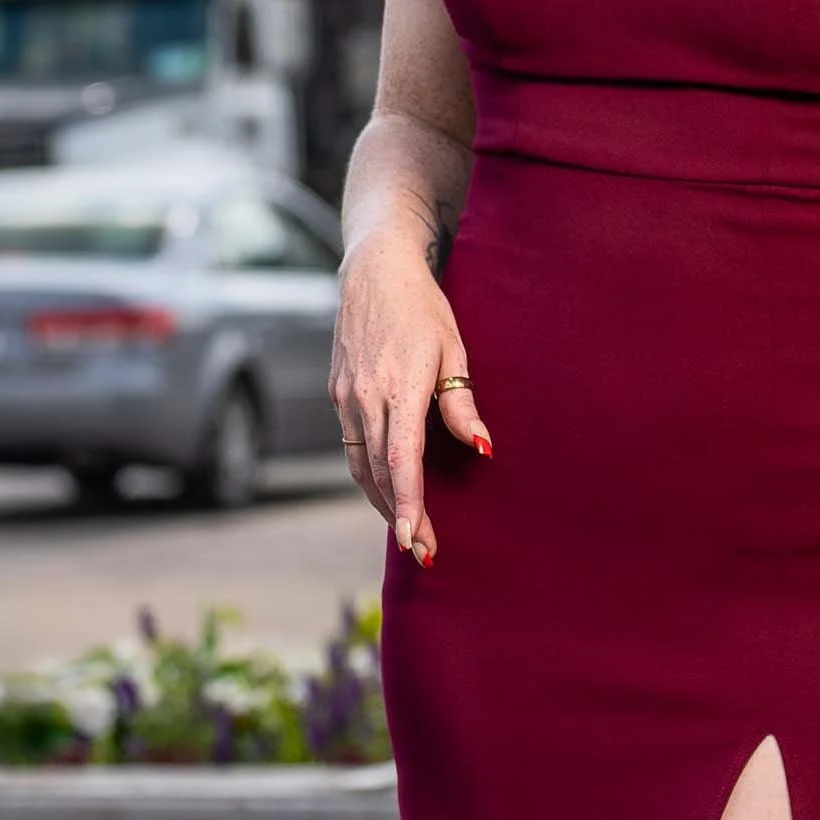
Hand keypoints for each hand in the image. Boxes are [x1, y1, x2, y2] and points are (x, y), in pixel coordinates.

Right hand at [330, 215, 491, 563]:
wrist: (374, 270)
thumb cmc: (423, 308)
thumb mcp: (453, 350)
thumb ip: (461, 404)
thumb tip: (481, 448)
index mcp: (399, 388)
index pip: (401, 462)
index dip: (407, 505)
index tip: (414, 539)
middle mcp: (364, 397)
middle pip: (378, 473)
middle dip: (399, 515)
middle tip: (422, 549)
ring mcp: (345, 396)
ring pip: (359, 464)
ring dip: (381, 500)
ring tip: (406, 529)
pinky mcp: (338, 393)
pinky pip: (351, 445)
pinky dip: (368, 473)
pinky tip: (386, 487)